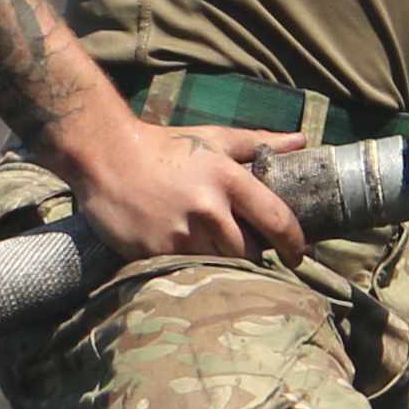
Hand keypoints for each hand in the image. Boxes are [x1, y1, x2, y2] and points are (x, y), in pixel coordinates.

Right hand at [51, 105, 308, 264]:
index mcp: (228, 180)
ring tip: (213, 251)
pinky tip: (185, 253)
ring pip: (218, 264)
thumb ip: (259, 142)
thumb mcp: (214, 138)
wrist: (106, 156)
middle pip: (248, 252)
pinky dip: (191, 266)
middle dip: (251, 254)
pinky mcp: (156, 252)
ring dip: (221, 262)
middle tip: (244, 250)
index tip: (297, 256)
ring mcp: (181, 234)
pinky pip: (186, 270)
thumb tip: (301, 141)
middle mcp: (209, 209)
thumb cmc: (165, 146)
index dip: (294, 244)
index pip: (277, 220)